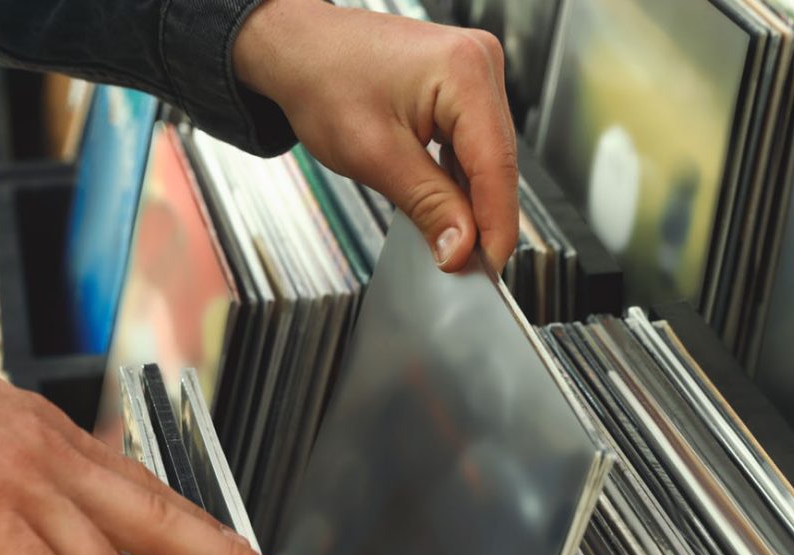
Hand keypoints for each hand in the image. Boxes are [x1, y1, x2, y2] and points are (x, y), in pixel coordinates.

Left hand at [235, 0, 518, 272]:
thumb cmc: (321, 78)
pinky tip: (445, 201)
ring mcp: (474, 70)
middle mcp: (479, 62)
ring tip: (451, 238)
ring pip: (487, 154)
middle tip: (466, 264)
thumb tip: (462, 248)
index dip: (496, 225)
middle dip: (483, 216)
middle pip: (498, 160)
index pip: (496, 164)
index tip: (487, 268)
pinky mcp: (462, 82)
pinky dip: (459, 176)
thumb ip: (428, 204)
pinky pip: (473, 140)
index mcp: (464, 70)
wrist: (296, 47)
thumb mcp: (375, 155)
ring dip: (470, 198)